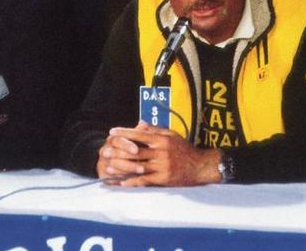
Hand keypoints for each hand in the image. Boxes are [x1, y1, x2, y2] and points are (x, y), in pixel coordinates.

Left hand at [97, 121, 219, 186]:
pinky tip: (122, 182)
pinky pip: (144, 181)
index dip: (124, 133)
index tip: (111, 132)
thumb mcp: (172, 135)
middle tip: (105, 151)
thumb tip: (141, 124)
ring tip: (108, 166)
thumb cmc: (185, 150)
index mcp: (162, 140)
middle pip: (135, 151)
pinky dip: (132, 182)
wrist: (200, 167)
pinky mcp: (163, 179)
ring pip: (137, 166)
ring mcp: (162, 166)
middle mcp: (161, 152)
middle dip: (118, 151)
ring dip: (121, 167)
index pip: (139, 135)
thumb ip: (156, 130)